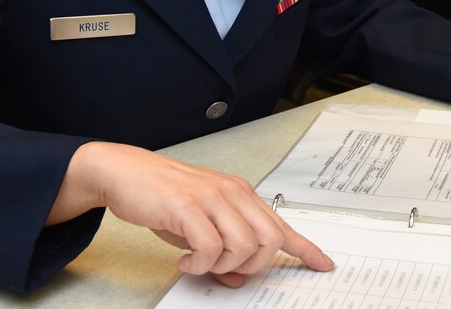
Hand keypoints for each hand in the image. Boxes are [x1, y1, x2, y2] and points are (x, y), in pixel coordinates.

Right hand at [49, 143, 333, 286]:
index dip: (305, 248)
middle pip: (269, 240)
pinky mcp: (189, 206)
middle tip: (223, 269)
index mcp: (241, 195)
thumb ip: (223, 249)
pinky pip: (210, 248)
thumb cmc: (163, 198)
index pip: (281, 224)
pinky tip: (183, 259)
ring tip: (197, 261)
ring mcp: (212, 197)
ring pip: (243, 245)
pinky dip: (198, 264)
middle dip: (253, 265)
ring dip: (221, 265)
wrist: (127, 172)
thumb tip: (238, 278)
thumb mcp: (198, 226)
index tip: (323, 264)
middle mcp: (233, 192)